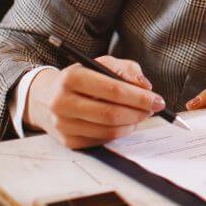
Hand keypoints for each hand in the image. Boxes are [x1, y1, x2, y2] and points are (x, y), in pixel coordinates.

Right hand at [24, 56, 163, 148]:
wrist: (47, 98)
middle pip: (111, 113)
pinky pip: (102, 140)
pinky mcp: (67, 141)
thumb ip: (127, 70)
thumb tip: (145, 86)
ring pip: (108, 130)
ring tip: (140, 115)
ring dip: (132, 124)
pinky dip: (119, 133)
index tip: (158, 99)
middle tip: (153, 108)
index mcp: (72, 77)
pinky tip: (124, 123)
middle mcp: (62, 102)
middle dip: (139, 112)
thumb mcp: (102, 64)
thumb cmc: (83, 78)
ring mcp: (63, 124)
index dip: (139, 97)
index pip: (113, 90)